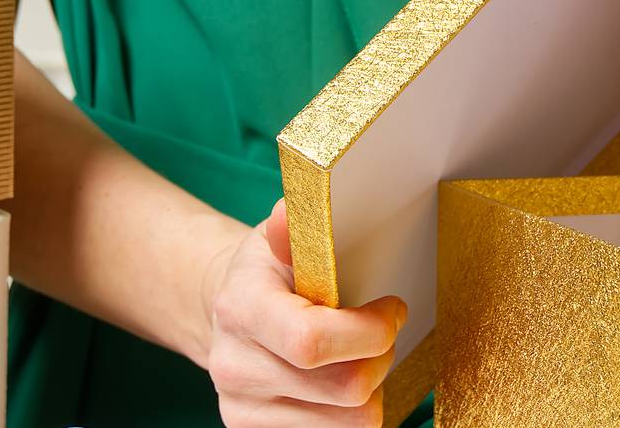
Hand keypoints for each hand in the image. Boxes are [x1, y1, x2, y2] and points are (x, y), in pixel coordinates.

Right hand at [203, 200, 405, 426]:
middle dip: (382, 357)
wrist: (226, 314)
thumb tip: (288, 212)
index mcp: (241, 309)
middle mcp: (235, 368)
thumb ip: (293, 227)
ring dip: (372, 387)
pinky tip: (343, 378)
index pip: (312, 341)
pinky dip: (352, 411)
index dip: (369, 331)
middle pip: (344, 388)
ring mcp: (243, 410)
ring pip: (349, 422)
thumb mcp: (279, 239)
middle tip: (383, 331)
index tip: (393, 308)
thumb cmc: (269, 271)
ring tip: (362, 355)